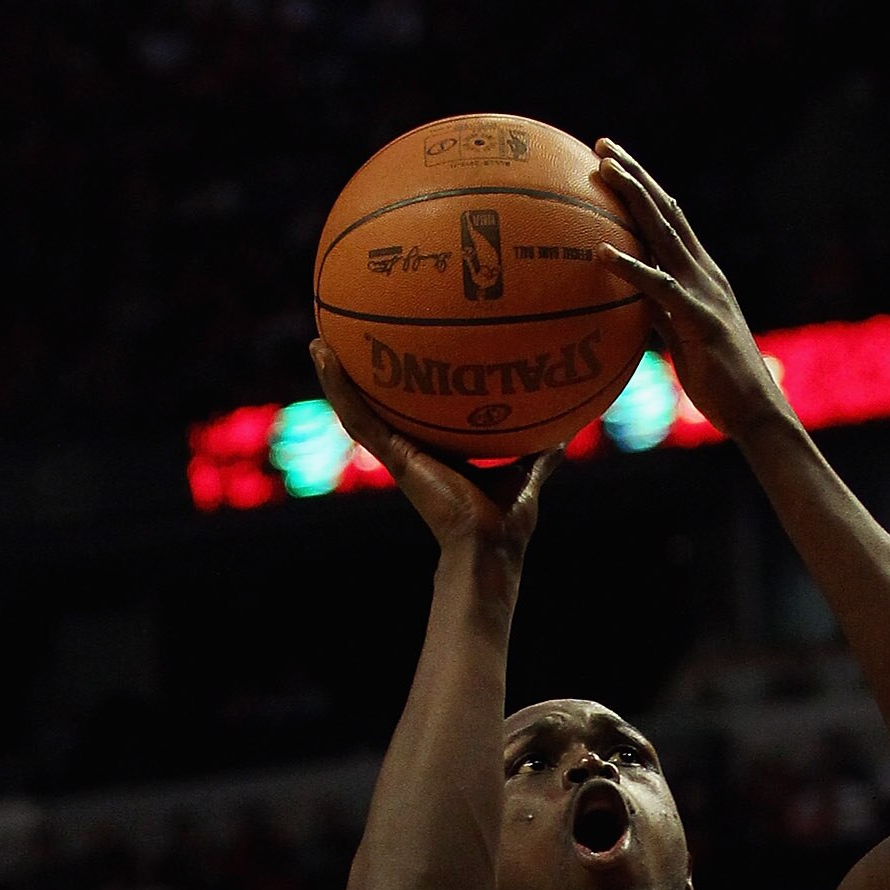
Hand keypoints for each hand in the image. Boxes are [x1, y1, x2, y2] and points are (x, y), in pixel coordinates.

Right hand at [310, 343, 559, 554]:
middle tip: (347, 343)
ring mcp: (398, 454)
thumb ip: (543, 449)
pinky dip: (338, 387)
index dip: (406, 389)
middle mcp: (413, 452)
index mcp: (439, 454)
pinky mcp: (393, 456)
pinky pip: (359, 417)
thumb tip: (570, 427)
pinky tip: (322, 355)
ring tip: (319, 342)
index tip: (397, 357)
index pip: (418, 415)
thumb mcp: (528, 472)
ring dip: (337, 378)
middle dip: (365, 377)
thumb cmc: (507, 523)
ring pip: (359, 411)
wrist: (489, 546)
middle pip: (382, 408)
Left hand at [595, 142, 791, 443]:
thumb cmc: (720, 385)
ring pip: (663, 234)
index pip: (670, 220)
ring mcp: (703, 292)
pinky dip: (630, 268)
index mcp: (701, 276)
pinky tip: (602, 253)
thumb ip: (662, 318)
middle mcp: (704, 273)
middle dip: (635, 175)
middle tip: (603, 145)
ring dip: (633, 199)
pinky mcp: (699, 318)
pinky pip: (658, 288)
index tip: (616, 163)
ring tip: (603, 172)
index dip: (644, 189)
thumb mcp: (683, 343)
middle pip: (665, 212)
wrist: (756, 413)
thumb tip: (633, 307)